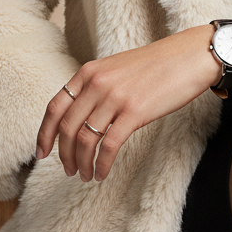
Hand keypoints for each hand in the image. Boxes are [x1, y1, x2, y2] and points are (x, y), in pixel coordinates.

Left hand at [36, 25, 218, 181]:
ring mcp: (115, 97)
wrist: (190, 56)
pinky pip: (109, 146)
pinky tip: (102, 172)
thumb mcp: (117, 67)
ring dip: (81, 163)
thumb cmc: (158, 64)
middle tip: (68, 170)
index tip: (41, 153)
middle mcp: (98, 83)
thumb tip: (81, 114)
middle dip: (63, 155)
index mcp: (90, 71)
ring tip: (85, 175)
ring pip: (85, 139)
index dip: (44, 133)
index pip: (55, 107)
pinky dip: (102, 164)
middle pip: (67, 127)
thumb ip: (97, 85)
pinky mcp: (135, 111)